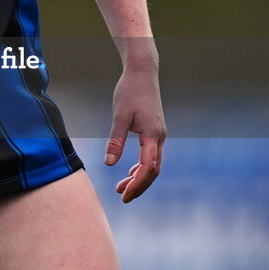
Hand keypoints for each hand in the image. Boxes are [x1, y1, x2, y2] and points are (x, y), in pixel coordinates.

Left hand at [104, 65, 165, 202]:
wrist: (142, 72)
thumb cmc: (130, 91)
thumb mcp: (119, 116)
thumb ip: (115, 140)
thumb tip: (109, 163)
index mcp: (152, 134)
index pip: (148, 167)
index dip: (137, 184)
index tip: (124, 195)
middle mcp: (159, 137)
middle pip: (153, 170)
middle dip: (139, 185)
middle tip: (122, 197)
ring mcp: (159, 134)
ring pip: (152, 163)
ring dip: (139, 177)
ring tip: (122, 188)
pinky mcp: (155, 130)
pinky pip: (151, 154)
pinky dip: (141, 166)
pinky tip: (129, 171)